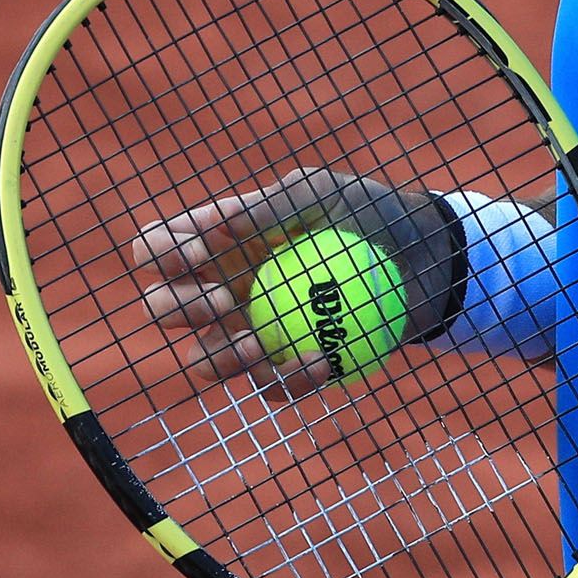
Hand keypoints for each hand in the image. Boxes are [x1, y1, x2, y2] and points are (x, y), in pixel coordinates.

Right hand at [131, 167, 460, 391]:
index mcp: (215, 241)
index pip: (156, 248)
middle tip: (225, 301)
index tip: (200, 253)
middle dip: (177, 308)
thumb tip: (215, 226)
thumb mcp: (320, 191)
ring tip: (257, 342)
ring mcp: (248, 332)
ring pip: (203, 360)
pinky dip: (292, 376)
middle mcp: (220, 288)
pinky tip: (322, 359)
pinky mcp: (285, 365)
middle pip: (161, 308)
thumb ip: (269, 205)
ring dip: (220, 358)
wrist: (420, 257)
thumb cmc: (364, 212)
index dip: (161, 255)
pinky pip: (271, 385)